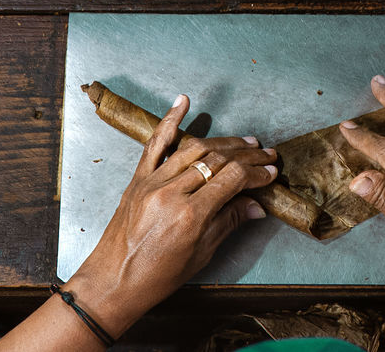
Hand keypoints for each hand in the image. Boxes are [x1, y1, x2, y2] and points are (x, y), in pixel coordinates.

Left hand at [63, 94, 277, 337]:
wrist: (113, 281)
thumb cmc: (157, 276)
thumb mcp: (201, 254)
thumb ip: (228, 222)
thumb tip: (256, 205)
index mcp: (189, 215)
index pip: (232, 179)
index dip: (256, 173)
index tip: (271, 172)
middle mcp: (171, 192)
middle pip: (216, 160)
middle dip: (246, 156)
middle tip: (265, 154)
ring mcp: (151, 182)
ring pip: (193, 148)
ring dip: (222, 142)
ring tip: (244, 141)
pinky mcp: (138, 179)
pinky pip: (155, 143)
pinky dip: (170, 121)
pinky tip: (183, 103)